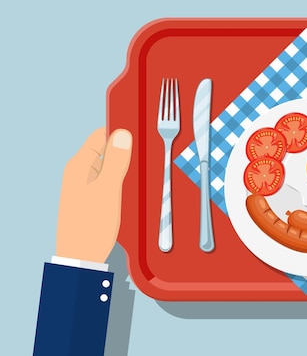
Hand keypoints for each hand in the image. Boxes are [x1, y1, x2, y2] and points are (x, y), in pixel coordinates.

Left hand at [56, 128, 132, 262]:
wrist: (81, 258)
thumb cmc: (91, 226)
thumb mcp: (108, 189)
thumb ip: (116, 160)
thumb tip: (123, 134)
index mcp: (79, 166)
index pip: (100, 135)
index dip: (120, 133)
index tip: (140, 136)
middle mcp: (79, 173)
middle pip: (106, 150)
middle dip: (125, 153)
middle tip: (142, 161)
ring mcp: (85, 186)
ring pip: (110, 167)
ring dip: (125, 170)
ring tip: (136, 180)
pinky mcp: (92, 199)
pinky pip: (109, 182)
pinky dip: (121, 183)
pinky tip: (129, 192)